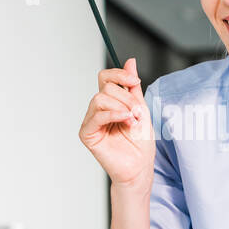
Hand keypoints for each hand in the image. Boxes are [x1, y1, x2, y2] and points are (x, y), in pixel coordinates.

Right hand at [78, 58, 154, 189]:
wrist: (140, 167)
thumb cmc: (140, 143)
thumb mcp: (140, 108)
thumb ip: (132, 86)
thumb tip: (130, 61)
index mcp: (110, 102)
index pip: (105, 78)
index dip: (119, 74)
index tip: (135, 80)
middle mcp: (98, 110)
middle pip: (106, 88)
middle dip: (127, 98)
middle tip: (138, 113)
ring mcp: (91, 121)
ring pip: (100, 99)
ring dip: (122, 107)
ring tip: (132, 120)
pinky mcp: (87, 134)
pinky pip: (97, 115)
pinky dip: (113, 114)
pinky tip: (125, 120)